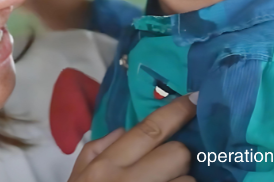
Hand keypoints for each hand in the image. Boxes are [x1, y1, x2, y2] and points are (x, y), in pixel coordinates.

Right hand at [68, 95, 196, 181]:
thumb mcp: (77, 180)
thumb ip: (94, 151)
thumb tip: (122, 130)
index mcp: (107, 166)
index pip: (149, 130)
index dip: (177, 112)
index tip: (195, 99)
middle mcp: (131, 181)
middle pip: (177, 154)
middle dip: (179, 158)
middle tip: (168, 167)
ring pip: (188, 181)